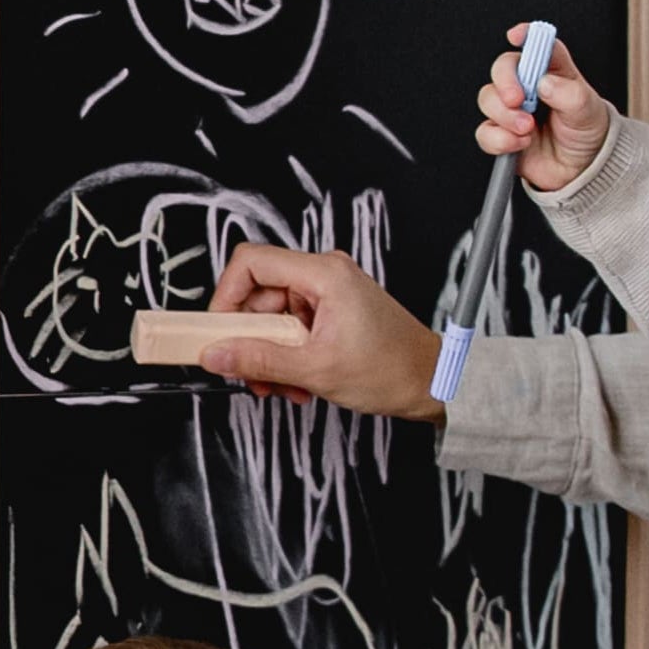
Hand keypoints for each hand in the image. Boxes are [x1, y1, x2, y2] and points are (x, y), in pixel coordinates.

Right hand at [203, 242, 441, 417]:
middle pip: (259, 294)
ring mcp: (330, 292)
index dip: (225, 296)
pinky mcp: (333, 310)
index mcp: (324, 274)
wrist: (433, 383)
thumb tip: (216, 353)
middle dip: (250, 339)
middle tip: (252, 372)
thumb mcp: (315, 370)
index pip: (251, 262)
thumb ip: (259, 360)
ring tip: (282, 385)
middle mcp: (326, 275)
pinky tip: (298, 381)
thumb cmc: (392, 369)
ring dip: (270, 355)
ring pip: (274, 316)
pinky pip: (293, 327)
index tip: (218, 331)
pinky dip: (288, 356)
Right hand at [476, 27, 610, 193]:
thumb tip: (545, 83)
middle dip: (505, 82)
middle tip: (519, 99)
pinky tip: (520, 143)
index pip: (537, 45)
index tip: (516, 36)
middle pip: (502, 68)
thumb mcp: (588, 110)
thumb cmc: (586, 133)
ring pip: (488, 99)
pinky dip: (500, 139)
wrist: (582, 170)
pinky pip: (485, 133)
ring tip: (528, 129)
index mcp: (552, 71)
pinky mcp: (501, 135)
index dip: (525, 36)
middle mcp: (528, 87)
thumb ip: (569, 94)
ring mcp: (512, 111)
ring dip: (505, 116)